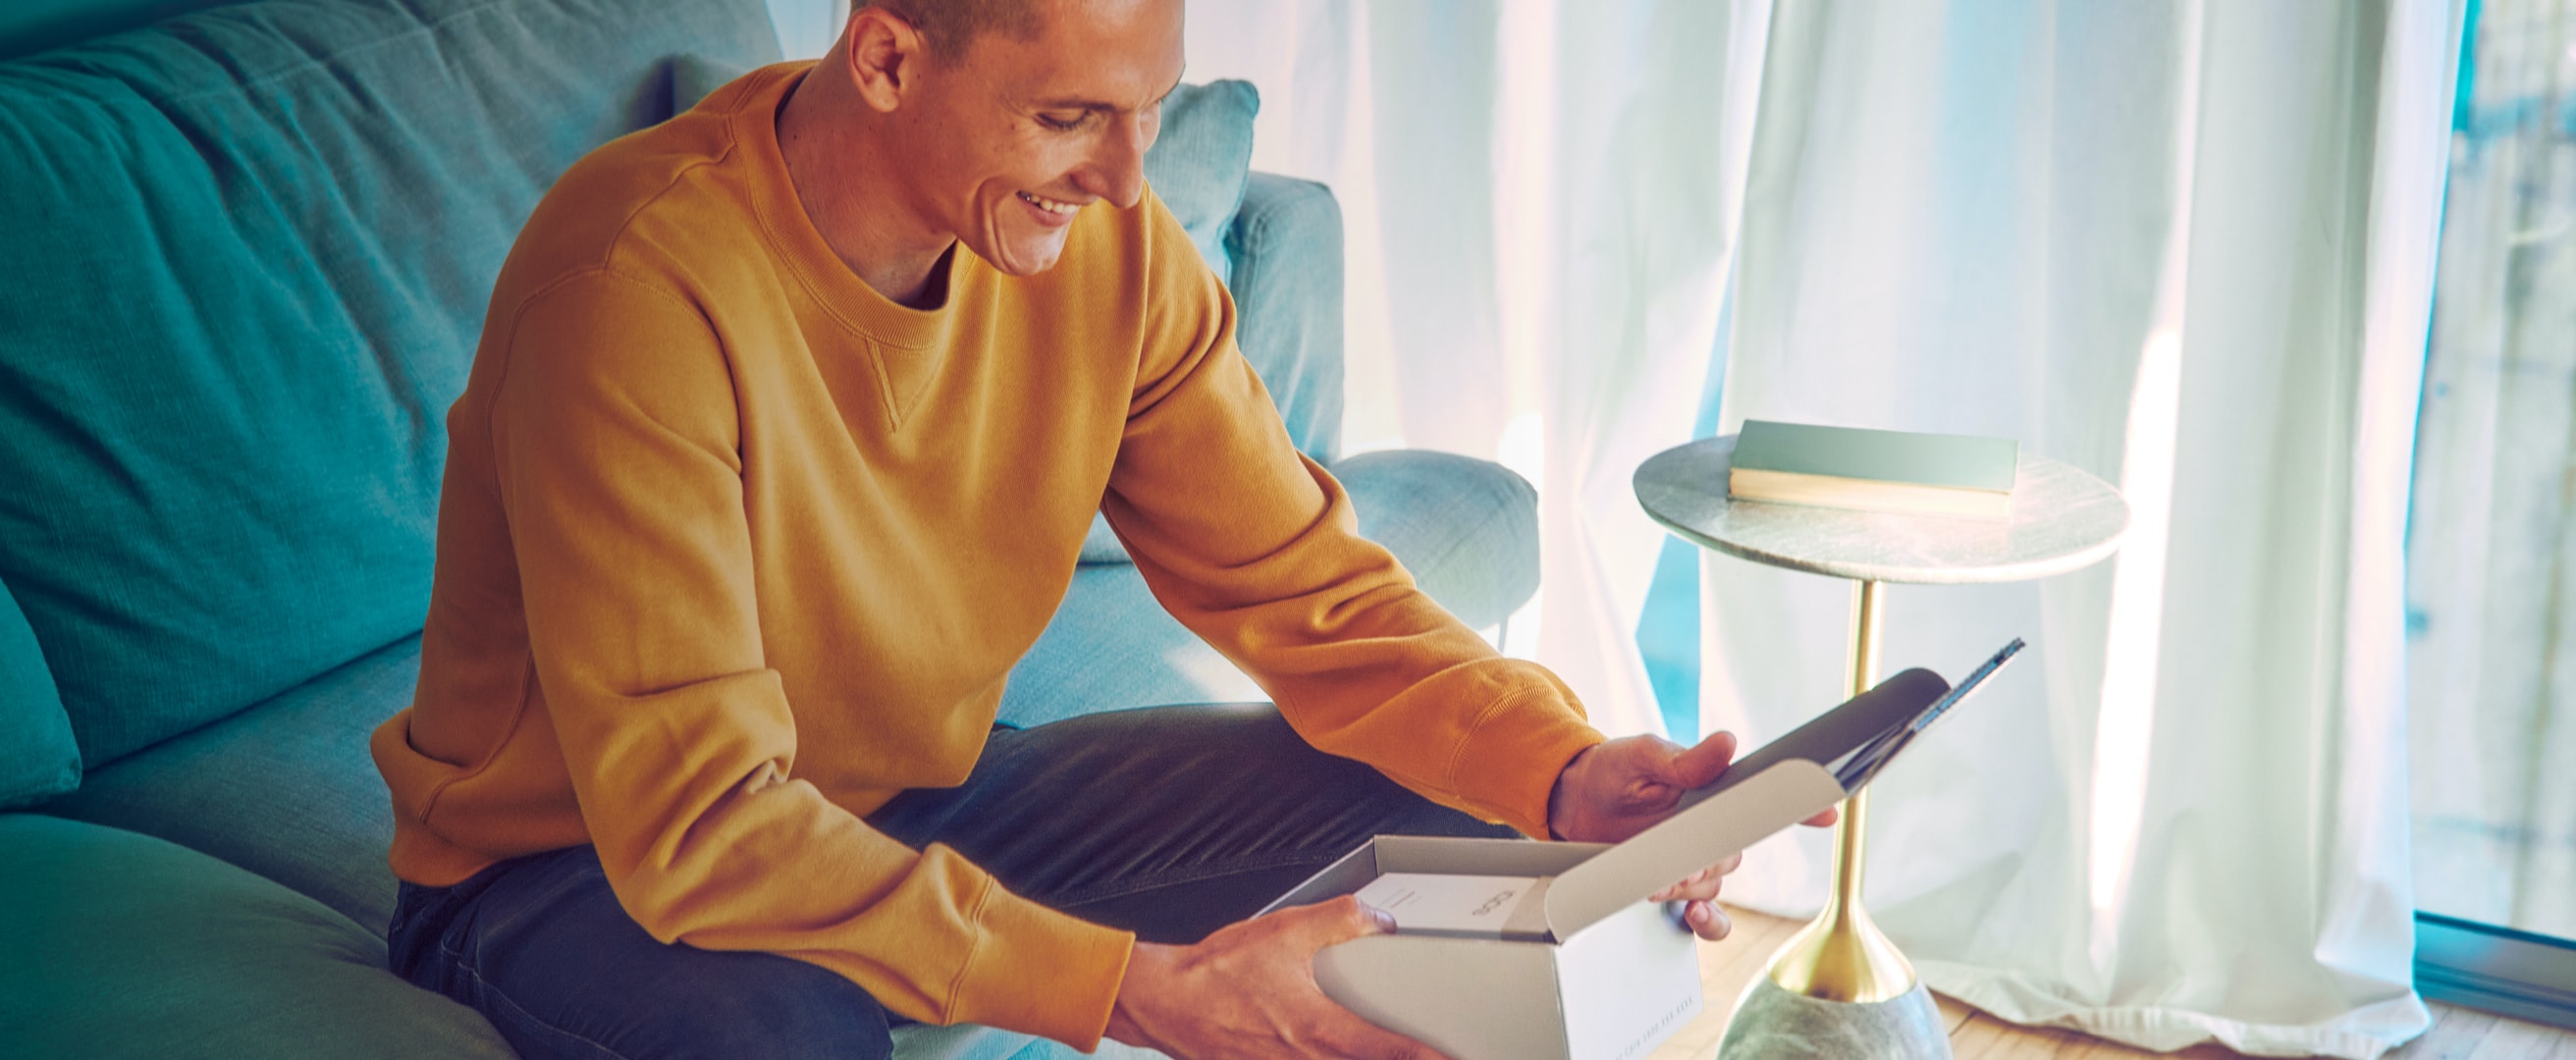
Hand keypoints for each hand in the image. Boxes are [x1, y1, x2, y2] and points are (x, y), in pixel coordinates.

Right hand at [1103, 896, 1450, 1059]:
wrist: (1162, 1002)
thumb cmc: (1215, 973)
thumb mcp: (1283, 931)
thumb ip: (1339, 921)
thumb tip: (1378, 919)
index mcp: (1321, 1031)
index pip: (1394, 1054)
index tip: (1457, 1059)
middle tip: (1435, 1059)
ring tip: (1382, 1053)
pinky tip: (1330, 1054)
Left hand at [1545, 731, 1838, 940]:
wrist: (1571, 800)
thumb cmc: (1614, 768)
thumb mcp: (1643, 754)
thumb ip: (1683, 758)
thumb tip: (1726, 742)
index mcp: (1716, 791)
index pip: (1767, 801)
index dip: (1803, 808)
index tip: (1827, 810)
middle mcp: (1714, 828)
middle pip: (1734, 853)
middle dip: (1708, 857)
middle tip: (1678, 852)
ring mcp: (1696, 861)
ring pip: (1714, 885)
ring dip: (1689, 884)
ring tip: (1656, 873)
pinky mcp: (1675, 888)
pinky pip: (1708, 917)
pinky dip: (1708, 923)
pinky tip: (1692, 916)